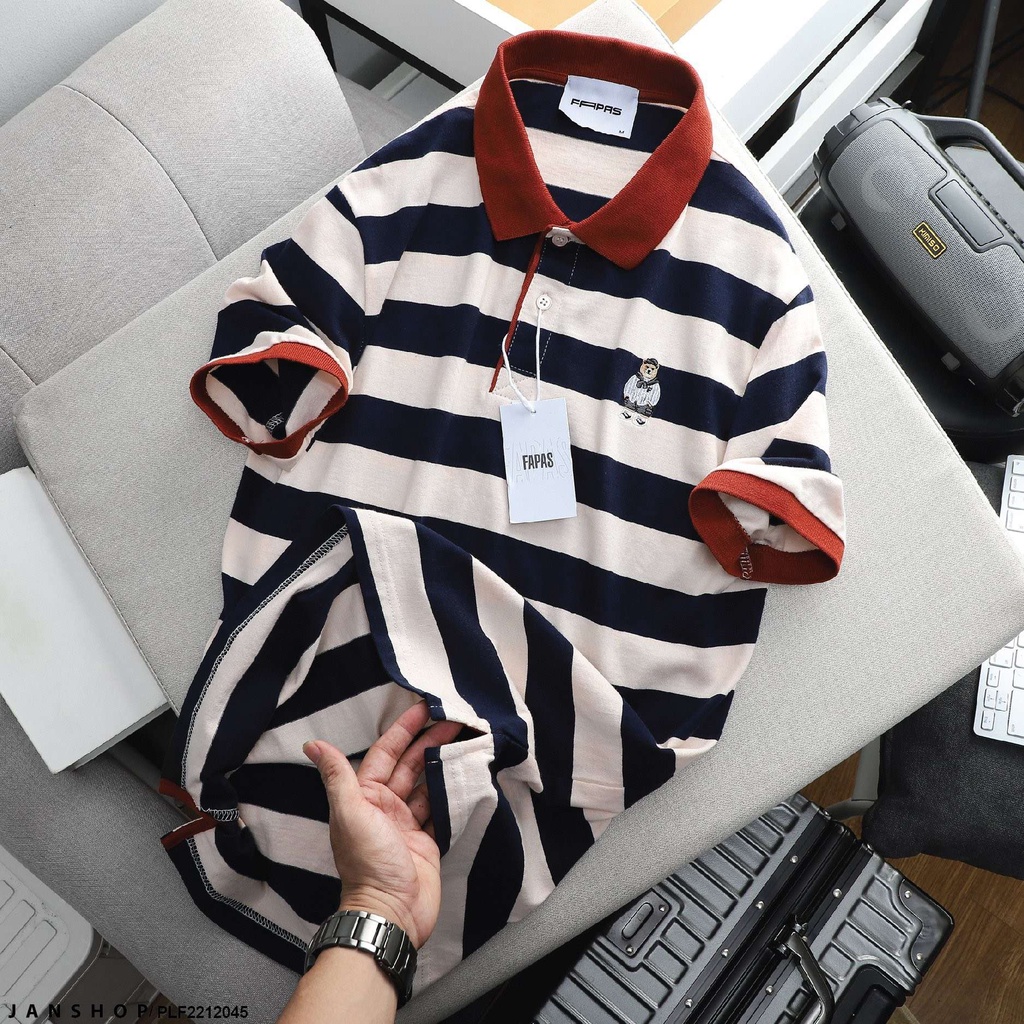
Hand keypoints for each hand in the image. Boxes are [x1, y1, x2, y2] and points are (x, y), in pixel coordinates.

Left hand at [303, 702, 462, 948]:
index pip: (386, 752)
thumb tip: (312, 745)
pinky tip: (464, 775)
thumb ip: (337, 777)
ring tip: (465, 741)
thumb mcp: (351, 814)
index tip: (424, 708)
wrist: (391, 913)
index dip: (404, 729)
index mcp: (365, 796)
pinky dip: (451, 791)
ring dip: (443, 762)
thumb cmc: (368, 864)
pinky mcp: (426, 840)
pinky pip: (440, 808)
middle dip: (430, 740)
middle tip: (454, 719)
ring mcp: (406, 824)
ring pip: (427, 783)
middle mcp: (385, 806)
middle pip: (410, 764)